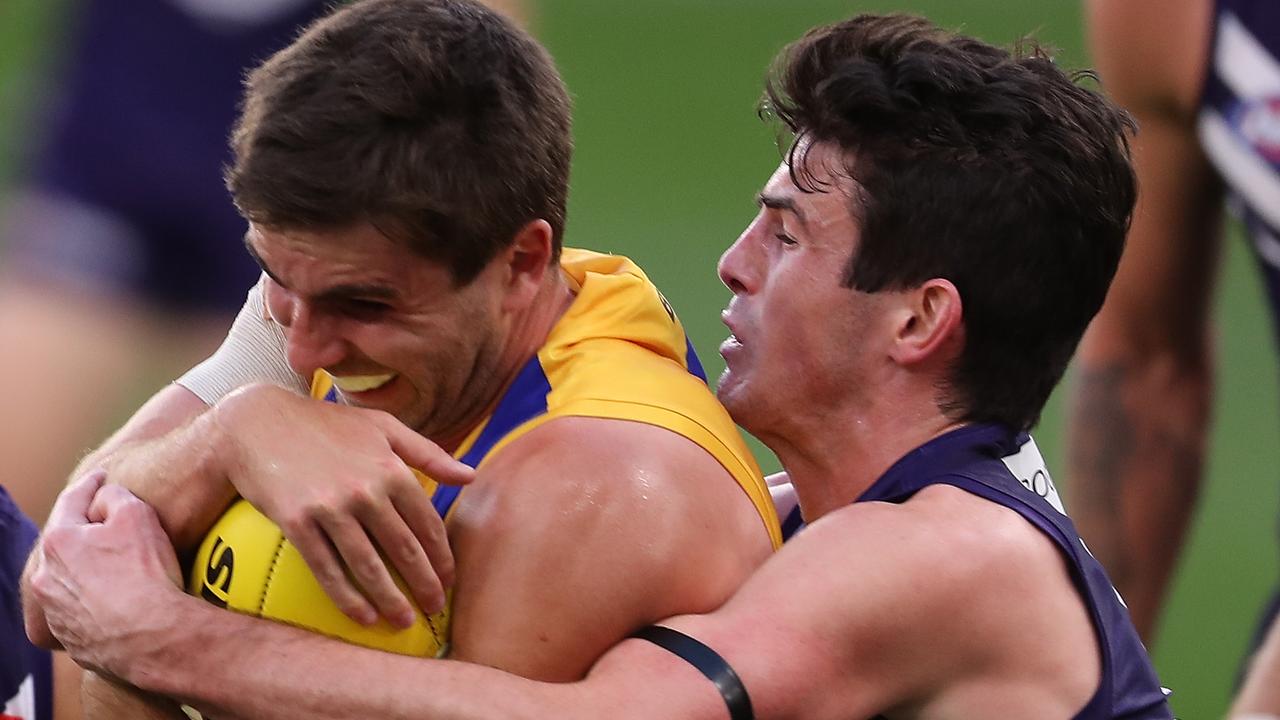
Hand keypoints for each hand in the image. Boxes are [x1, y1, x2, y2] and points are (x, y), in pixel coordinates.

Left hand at [27, 471, 184, 678]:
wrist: (152, 637)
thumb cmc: (145, 574)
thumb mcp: (138, 515)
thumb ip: (114, 496)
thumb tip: (104, 499)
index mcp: (59, 542)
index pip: (72, 501)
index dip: (91, 485)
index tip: (102, 477)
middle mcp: (47, 577)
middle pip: (65, 542)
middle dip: (83, 530)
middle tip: (106, 522)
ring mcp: (56, 611)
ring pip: (68, 578)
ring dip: (86, 568)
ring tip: (116, 566)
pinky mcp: (71, 638)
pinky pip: (80, 609)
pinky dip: (94, 600)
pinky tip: (119, 600)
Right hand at [212, 384, 473, 627]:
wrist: (258, 422)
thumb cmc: (327, 425)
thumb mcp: (384, 426)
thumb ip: (429, 453)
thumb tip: (471, 475)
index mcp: (392, 468)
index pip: (427, 524)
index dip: (442, 556)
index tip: (449, 579)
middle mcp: (366, 490)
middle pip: (404, 549)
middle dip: (424, 584)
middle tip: (434, 608)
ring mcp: (330, 508)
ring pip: (369, 565)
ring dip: (390, 600)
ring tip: (403, 622)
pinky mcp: (297, 522)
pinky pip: (327, 569)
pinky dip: (347, 597)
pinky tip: (363, 616)